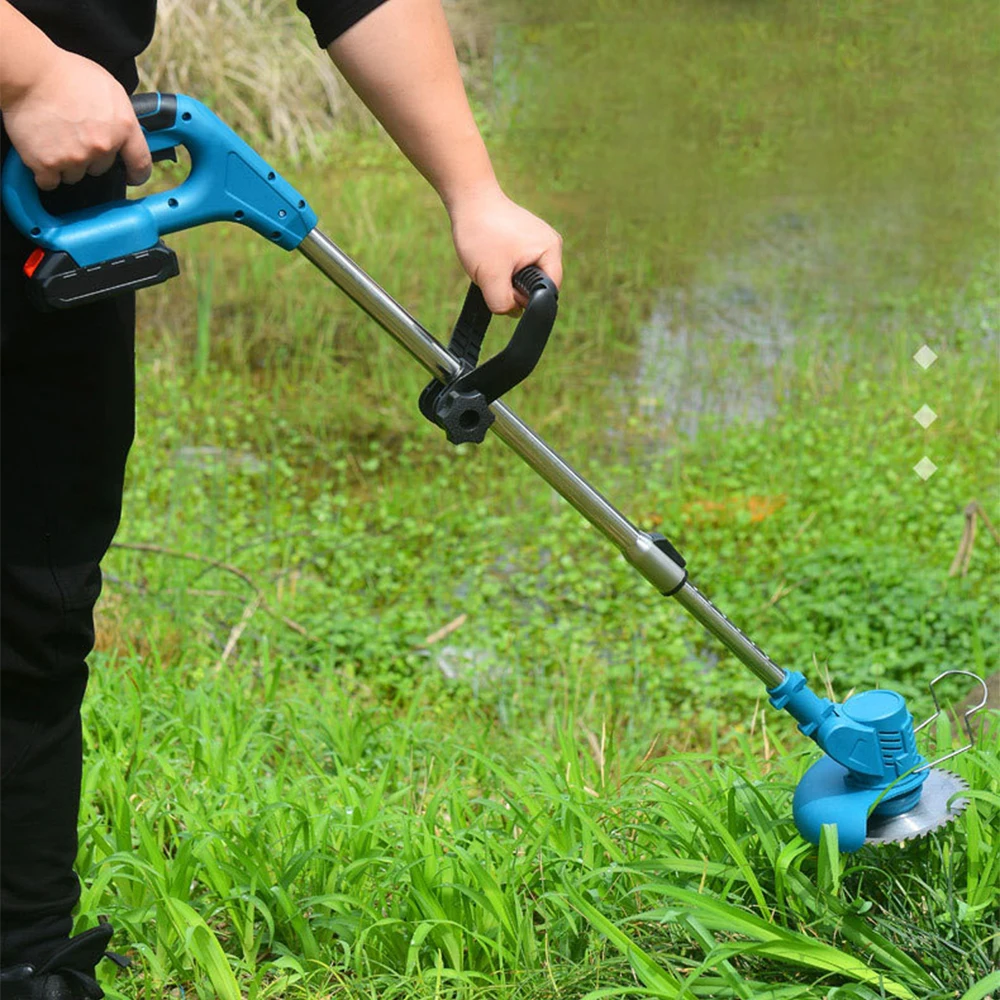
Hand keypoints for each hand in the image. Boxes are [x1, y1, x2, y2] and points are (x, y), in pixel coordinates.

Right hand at [2, 46, 151, 190]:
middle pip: (100, 169)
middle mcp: (102, 146)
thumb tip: (123, 130)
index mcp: (123, 127)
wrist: (28, 72)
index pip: (141, 164)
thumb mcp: (109, 88)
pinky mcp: (48, 164)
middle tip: (72, 135)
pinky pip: (50, 181)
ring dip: (66, 164)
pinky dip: (45, 172)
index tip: (130, 176)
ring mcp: (76, 157)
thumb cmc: (66, 73)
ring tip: (54, 138)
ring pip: (75, 175)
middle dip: (89, 157)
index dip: (136, 173)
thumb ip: (120, 116)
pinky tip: (41, 154)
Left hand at [448, 186, 562, 313]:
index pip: (547, 293)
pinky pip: (516, 267)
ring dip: (504, 278)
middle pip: (535, 287)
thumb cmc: (481, 231)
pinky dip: (501, 269)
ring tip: (491, 260)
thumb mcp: (490, 276)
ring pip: (523, 279)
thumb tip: (512, 313)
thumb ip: (503, 303)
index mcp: (551, 250)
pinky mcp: (524, 241)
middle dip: (512, 288)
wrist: (468, 198)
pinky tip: (490, 256)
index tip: (504, 286)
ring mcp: (537, 242)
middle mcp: (550, 245)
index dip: (525, 300)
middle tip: (493, 271)